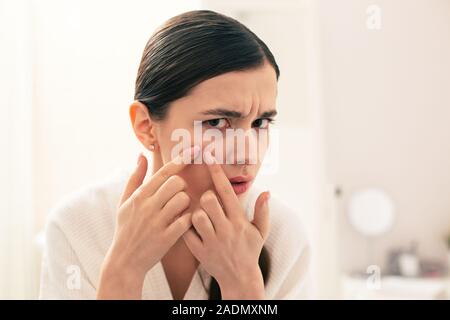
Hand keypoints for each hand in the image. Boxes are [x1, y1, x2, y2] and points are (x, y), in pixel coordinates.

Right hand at [97, 145, 199, 298]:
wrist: (125, 260)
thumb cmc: (126, 228)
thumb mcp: (124, 202)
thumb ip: (135, 178)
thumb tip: (141, 155)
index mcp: (139, 196)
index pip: (164, 172)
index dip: (181, 160)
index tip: (194, 150)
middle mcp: (148, 206)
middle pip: (177, 183)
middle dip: (182, 186)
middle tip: (177, 195)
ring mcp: (157, 222)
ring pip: (184, 199)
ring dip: (186, 203)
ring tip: (179, 210)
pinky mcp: (167, 238)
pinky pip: (186, 220)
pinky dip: (188, 219)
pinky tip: (182, 223)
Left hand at [183, 151, 270, 299]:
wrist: (240, 279)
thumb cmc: (250, 251)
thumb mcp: (260, 232)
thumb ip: (262, 211)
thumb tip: (266, 192)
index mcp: (239, 221)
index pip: (226, 191)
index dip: (217, 172)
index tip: (208, 157)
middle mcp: (225, 229)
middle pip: (208, 201)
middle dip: (205, 196)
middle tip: (208, 202)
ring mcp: (212, 241)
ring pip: (196, 216)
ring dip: (196, 213)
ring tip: (201, 217)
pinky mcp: (200, 252)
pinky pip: (186, 233)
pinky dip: (185, 227)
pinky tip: (190, 227)